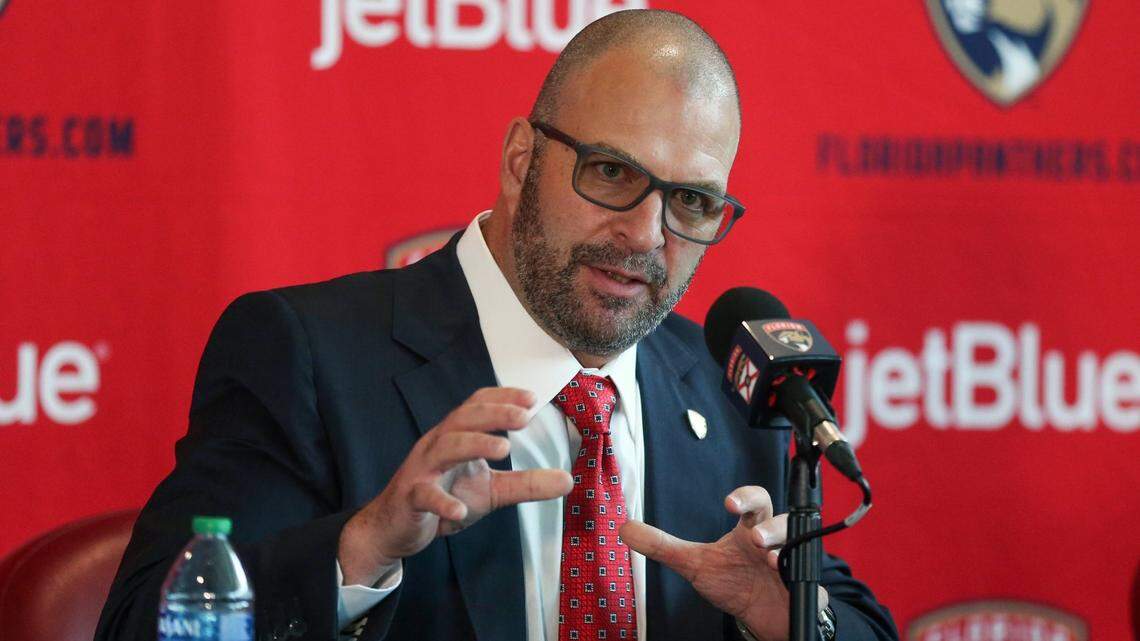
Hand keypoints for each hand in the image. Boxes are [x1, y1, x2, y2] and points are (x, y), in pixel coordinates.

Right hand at [338, 387, 573, 585]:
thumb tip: (568, 480)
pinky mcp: (410, 499)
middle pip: (463, 418)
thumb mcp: (490, 491)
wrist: (395, 527)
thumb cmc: (444, 496)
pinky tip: (460, 511)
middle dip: (494, 413)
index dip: (503, 398)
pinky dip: (441, 501)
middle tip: (524, 417)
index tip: (533, 398)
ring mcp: (422, 471)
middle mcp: (437, 445)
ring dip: (474, 444)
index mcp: (456, 436)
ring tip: (504, 448)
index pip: (477, 406)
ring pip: (444, 447)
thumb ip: (526, 484)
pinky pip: (424, 495)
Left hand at [619, 486, 827, 640]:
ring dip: (784, 548)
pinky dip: (797, 575)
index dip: (745, 497)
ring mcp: (790, 560)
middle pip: (781, 517)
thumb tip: (624, 528)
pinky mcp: (804, 584)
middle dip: (771, 524)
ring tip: (769, 559)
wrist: (762, 615)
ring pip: (797, 542)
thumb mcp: (695, 564)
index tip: (728, 503)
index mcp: (748, 528)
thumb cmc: (733, 581)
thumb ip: (662, 546)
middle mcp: (772, 539)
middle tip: (754, 537)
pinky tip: (784, 576)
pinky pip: (808, 575)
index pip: (752, 501)